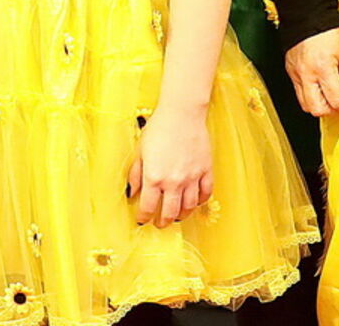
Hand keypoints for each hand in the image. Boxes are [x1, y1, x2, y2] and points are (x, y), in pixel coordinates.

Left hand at [129, 104, 212, 228]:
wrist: (182, 114)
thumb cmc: (159, 128)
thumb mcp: (140, 151)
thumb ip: (135, 174)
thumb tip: (132, 191)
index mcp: (154, 177)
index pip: (148, 207)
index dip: (144, 217)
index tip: (142, 220)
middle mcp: (174, 181)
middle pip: (170, 212)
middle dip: (163, 222)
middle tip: (160, 224)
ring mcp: (192, 177)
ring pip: (189, 207)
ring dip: (182, 215)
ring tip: (177, 216)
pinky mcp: (205, 170)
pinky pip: (205, 193)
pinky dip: (200, 201)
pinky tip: (195, 202)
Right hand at [285, 27, 338, 120]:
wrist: (305, 11)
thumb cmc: (328, 28)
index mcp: (322, 68)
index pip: (337, 101)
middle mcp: (306, 74)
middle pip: (317, 110)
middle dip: (333, 112)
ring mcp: (295, 74)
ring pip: (305, 105)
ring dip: (321, 106)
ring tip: (332, 96)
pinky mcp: (290, 71)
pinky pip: (299, 93)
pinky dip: (311, 96)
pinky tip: (321, 88)